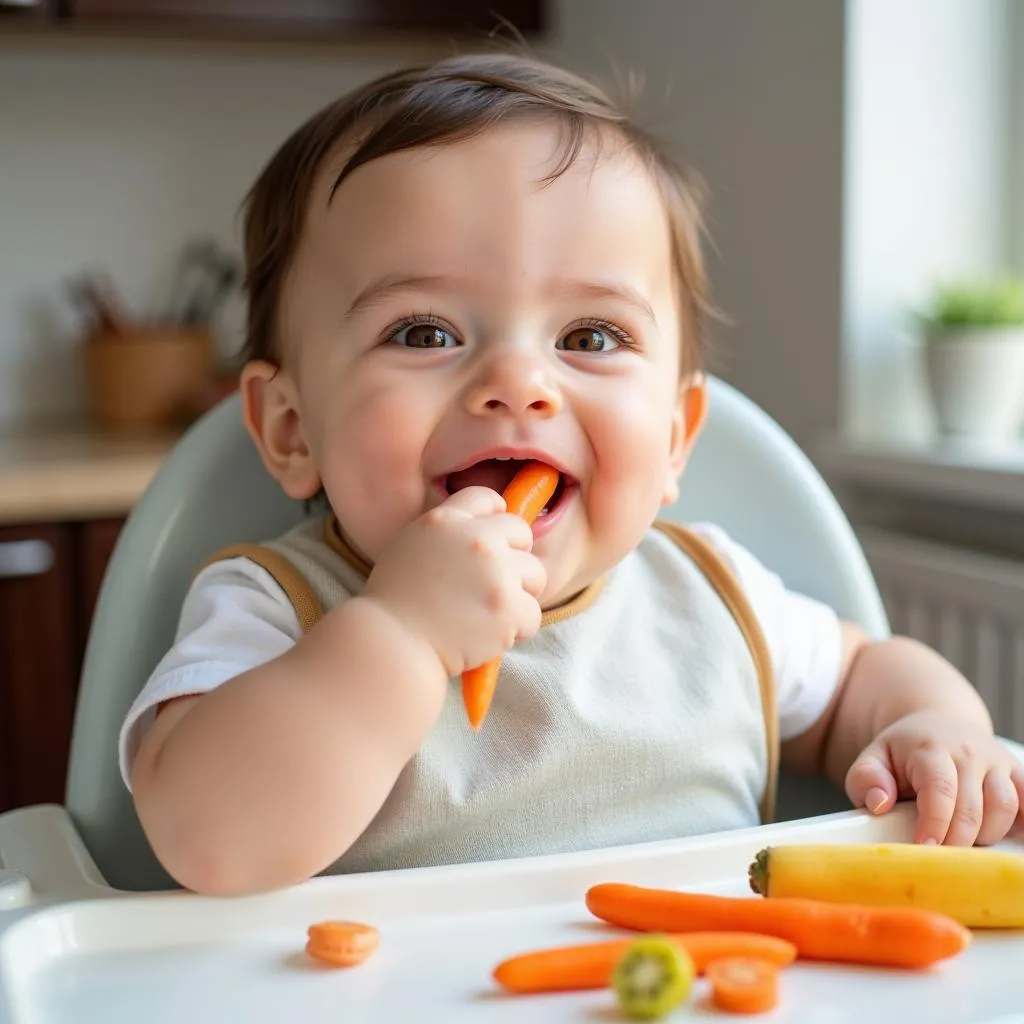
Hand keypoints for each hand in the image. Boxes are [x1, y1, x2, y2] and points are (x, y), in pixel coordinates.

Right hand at [362, 486, 546, 677]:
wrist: (391, 644)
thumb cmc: (395, 604)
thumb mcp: (410, 548)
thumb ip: (446, 535)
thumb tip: (482, 534)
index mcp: (445, 520)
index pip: (486, 498)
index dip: (494, 518)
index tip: (493, 540)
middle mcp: (474, 538)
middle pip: (521, 532)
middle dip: (514, 558)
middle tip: (492, 586)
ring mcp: (495, 572)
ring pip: (535, 575)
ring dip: (518, 596)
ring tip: (488, 615)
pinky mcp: (508, 607)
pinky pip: (533, 615)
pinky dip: (517, 630)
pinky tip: (488, 636)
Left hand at [845, 711, 1023, 845]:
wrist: (936, 725)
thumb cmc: (903, 751)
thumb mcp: (873, 758)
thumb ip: (866, 779)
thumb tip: (879, 803)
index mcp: (931, 749)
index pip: (939, 790)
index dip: (934, 824)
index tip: (924, 849)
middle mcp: (969, 752)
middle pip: (972, 807)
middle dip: (956, 840)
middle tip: (939, 857)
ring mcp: (997, 762)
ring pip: (1005, 807)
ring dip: (986, 835)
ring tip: (962, 842)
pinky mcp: (1016, 772)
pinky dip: (1022, 823)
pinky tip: (1009, 840)